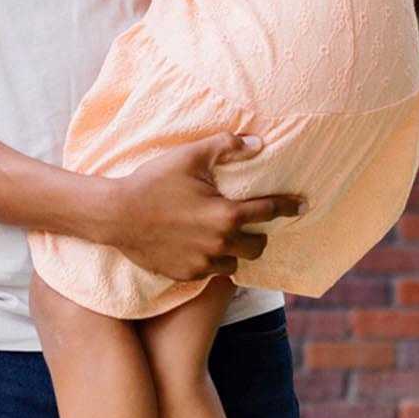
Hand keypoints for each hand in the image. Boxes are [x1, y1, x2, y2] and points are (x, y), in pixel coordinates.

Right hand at [85, 134, 304, 283]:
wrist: (115, 215)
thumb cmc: (152, 182)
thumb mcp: (189, 157)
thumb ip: (226, 147)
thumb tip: (257, 143)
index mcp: (226, 214)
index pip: (269, 211)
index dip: (289, 207)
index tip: (303, 206)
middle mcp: (220, 243)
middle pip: (258, 246)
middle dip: (259, 236)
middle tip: (250, 226)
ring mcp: (203, 263)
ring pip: (234, 263)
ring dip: (233, 251)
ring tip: (222, 238)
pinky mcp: (186, 275)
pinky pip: (209, 272)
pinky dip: (209, 261)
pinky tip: (198, 247)